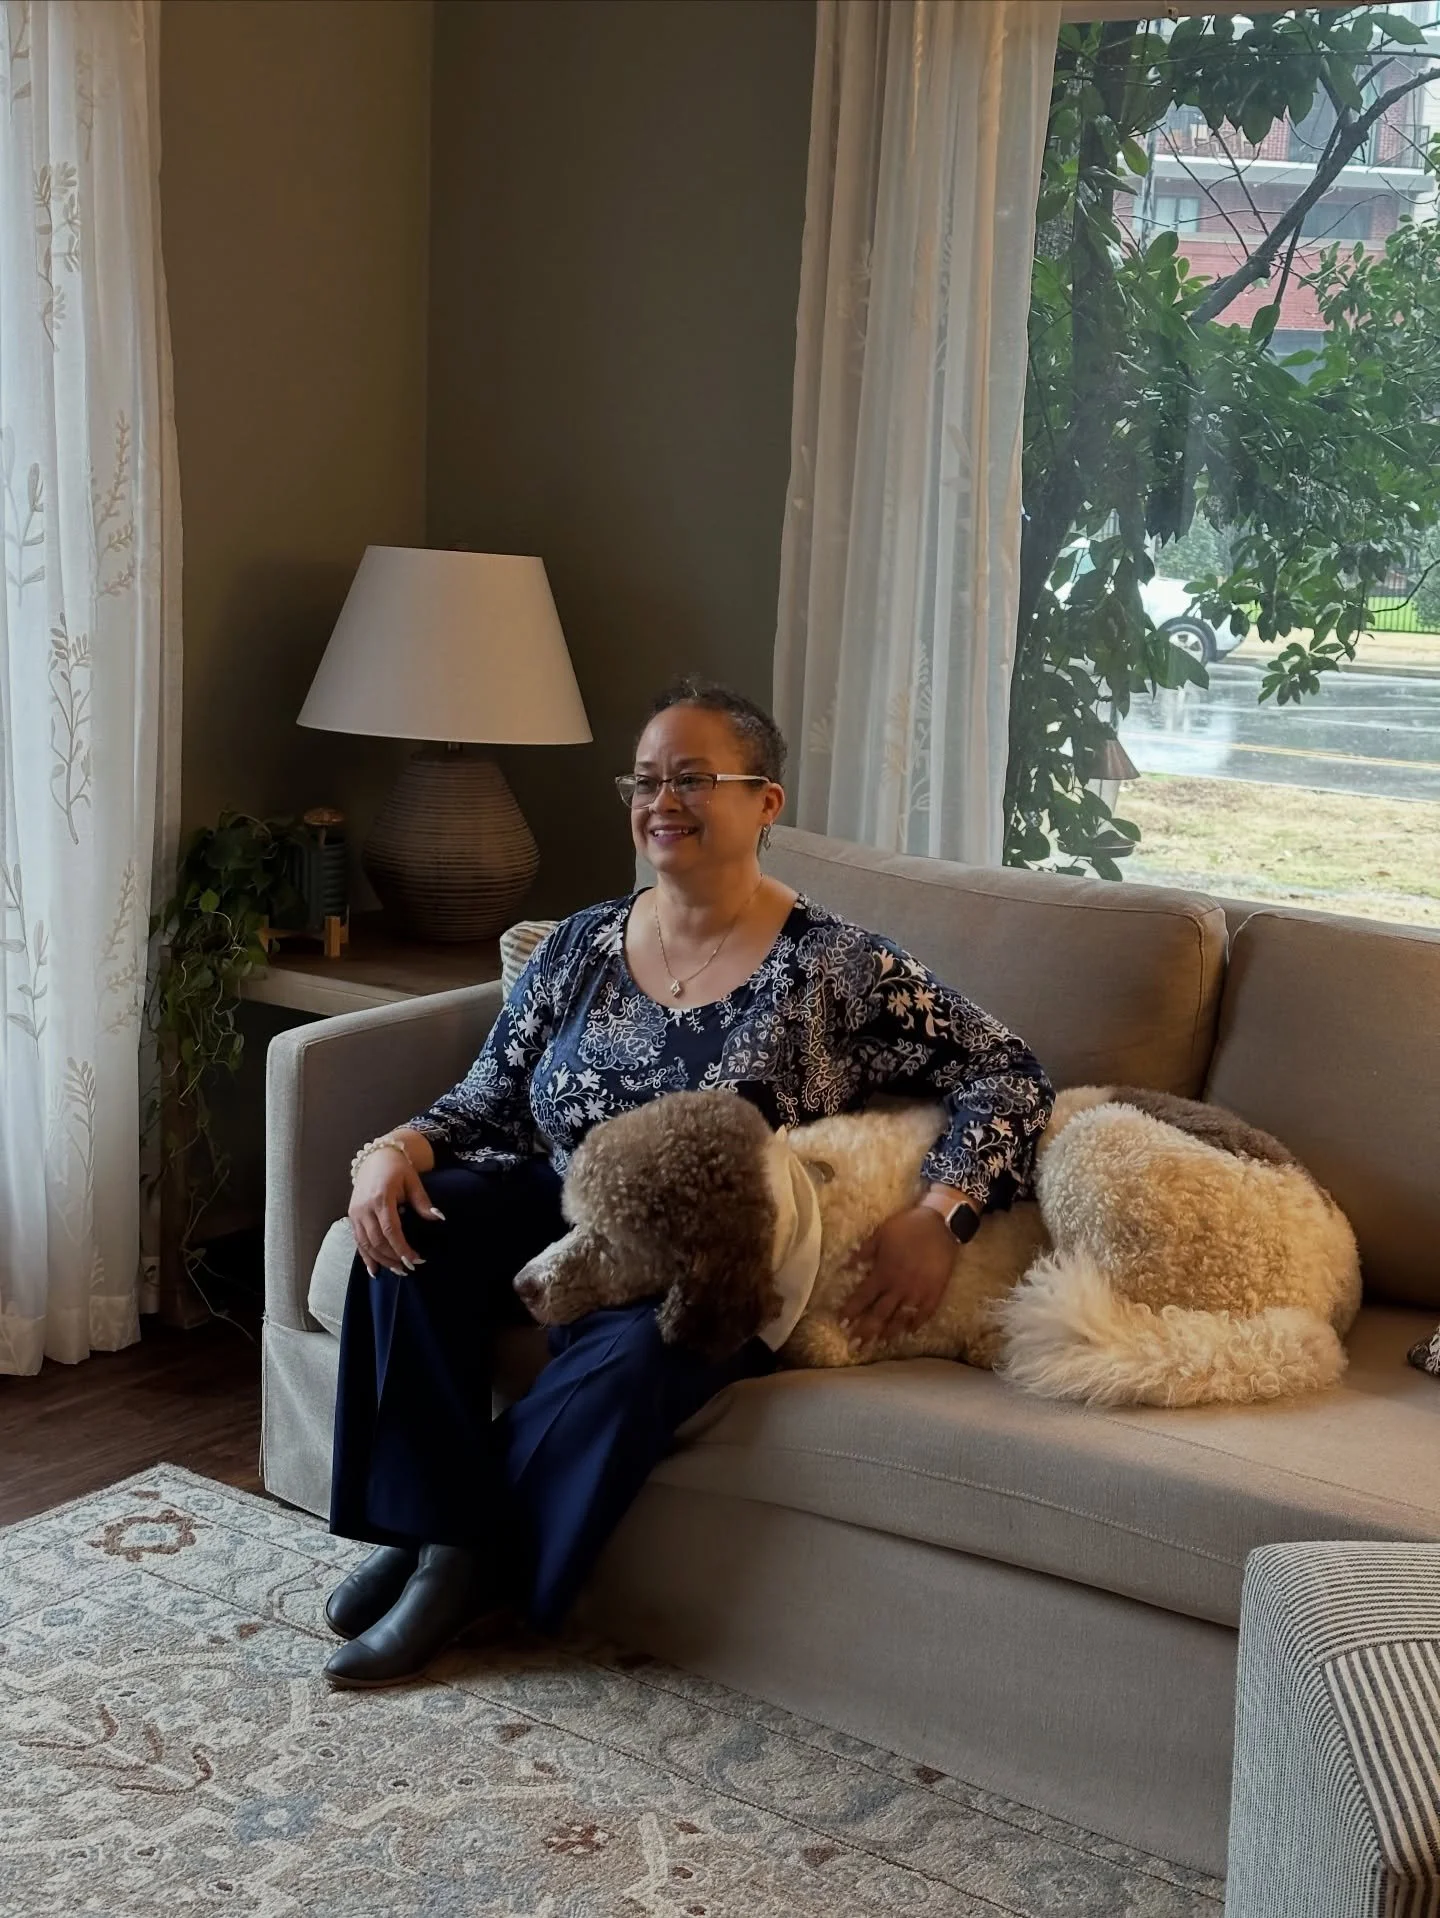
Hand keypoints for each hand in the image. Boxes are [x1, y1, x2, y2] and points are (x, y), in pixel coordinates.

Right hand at [349, 1144, 442, 1276]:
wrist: (375, 1157)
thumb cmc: (397, 1169)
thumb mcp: (413, 1181)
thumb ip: (423, 1202)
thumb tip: (439, 1218)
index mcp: (381, 1198)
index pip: (390, 1229)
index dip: (402, 1247)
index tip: (415, 1260)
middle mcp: (365, 1208)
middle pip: (377, 1240)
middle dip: (393, 1257)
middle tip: (408, 1268)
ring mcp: (355, 1213)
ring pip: (365, 1244)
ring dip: (381, 1260)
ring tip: (397, 1270)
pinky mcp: (352, 1216)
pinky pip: (357, 1241)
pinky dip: (366, 1257)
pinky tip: (374, 1270)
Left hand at [838, 1204, 956, 1347]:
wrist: (940, 1224)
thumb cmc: (907, 1227)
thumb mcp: (880, 1234)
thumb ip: (863, 1252)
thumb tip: (846, 1265)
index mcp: (883, 1273)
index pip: (863, 1297)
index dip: (851, 1311)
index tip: (842, 1324)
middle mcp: (899, 1287)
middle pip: (879, 1314)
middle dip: (866, 1330)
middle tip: (856, 1345)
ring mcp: (918, 1292)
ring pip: (900, 1318)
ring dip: (888, 1332)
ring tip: (880, 1343)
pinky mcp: (935, 1293)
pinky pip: (924, 1314)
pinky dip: (916, 1324)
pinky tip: (909, 1332)